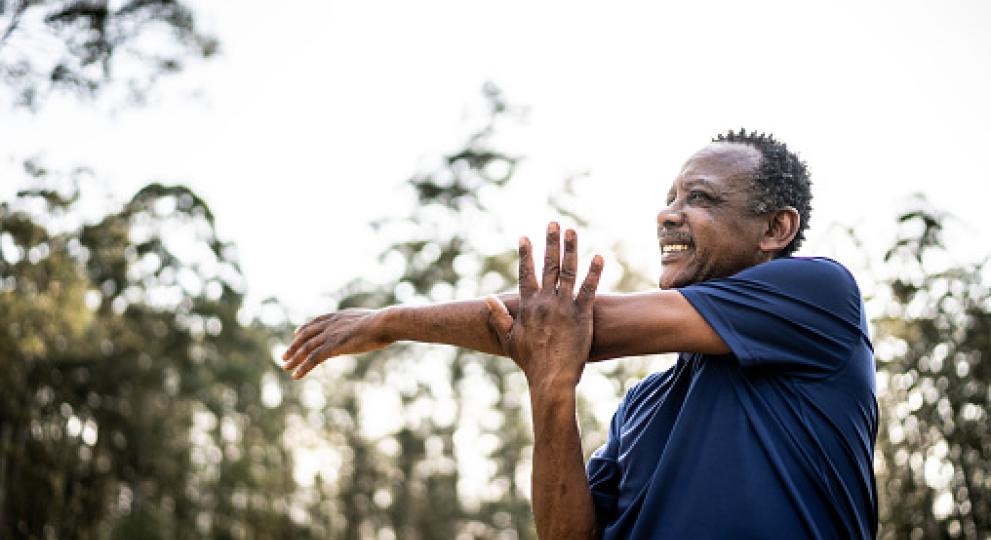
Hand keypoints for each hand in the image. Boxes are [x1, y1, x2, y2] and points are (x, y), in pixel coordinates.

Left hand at [281, 308, 391, 378]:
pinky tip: (296, 375)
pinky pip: (313, 358)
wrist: (384, 323)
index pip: (316, 322)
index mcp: (339, 316)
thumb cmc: (384, 324)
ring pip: (306, 348)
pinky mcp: (333, 346)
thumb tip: (367, 330)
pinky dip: (303, 367)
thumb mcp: (369, 322)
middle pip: (306, 335)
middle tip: (284, 356)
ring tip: (286, 367)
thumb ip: (361, 326)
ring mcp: (331, 335)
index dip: (304, 328)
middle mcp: (331, 324)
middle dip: (294, 346)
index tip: (296, 333)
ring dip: (294, 358)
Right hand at [486, 222, 602, 389]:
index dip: (525, 253)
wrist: (551, 378)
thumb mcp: (508, 339)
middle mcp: (546, 301)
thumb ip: (500, 317)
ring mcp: (565, 306)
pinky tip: (599, 257)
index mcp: (528, 305)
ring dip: (571, 249)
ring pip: (568, 271)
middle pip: (549, 265)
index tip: (524, 236)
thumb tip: (489, 298)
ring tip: (572, 231)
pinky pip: (589, 289)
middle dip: (550, 242)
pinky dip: (594, 273)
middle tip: (553, 222)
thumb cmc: (529, 361)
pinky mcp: (582, 314)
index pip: (526, 273)